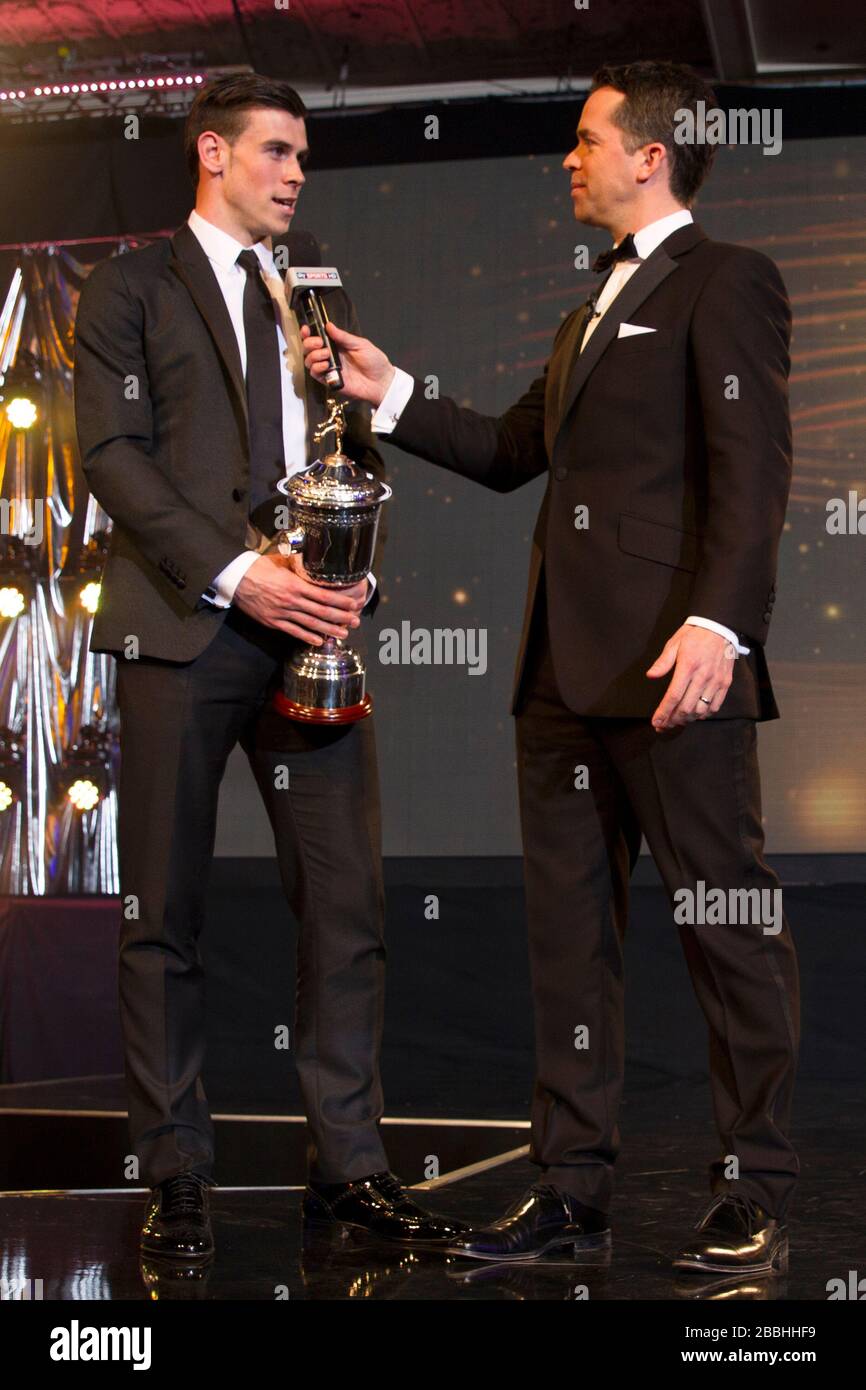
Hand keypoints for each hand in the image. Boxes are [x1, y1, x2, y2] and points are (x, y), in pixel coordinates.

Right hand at [233, 553, 366, 642]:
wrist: (236, 578)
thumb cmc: (259, 567)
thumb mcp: (282, 563)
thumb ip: (298, 568)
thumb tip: (313, 564)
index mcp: (295, 584)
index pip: (323, 595)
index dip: (340, 601)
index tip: (353, 604)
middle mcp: (291, 600)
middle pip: (321, 611)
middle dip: (341, 618)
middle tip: (355, 622)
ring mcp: (282, 613)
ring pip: (310, 623)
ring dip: (328, 630)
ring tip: (343, 634)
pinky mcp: (273, 621)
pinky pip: (293, 631)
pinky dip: (307, 637)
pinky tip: (318, 641)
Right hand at [300, 321, 395, 406]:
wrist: (381, 381)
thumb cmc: (375, 362)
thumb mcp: (360, 344)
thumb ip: (343, 337)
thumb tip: (329, 326)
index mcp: (337, 345)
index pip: (318, 337)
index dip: (309, 333)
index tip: (306, 329)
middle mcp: (331, 356)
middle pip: (309, 349)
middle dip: (310, 343)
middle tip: (319, 342)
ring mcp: (330, 368)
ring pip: (310, 361)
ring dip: (314, 355)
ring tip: (326, 355)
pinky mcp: (330, 380)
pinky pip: (315, 374)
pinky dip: (317, 368)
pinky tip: (326, 365)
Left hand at [646, 623, 736, 728]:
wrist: (719, 626)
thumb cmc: (694, 635)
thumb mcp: (674, 643)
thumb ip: (663, 662)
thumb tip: (651, 676)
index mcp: (687, 666)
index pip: (673, 696)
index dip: (663, 712)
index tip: (656, 722)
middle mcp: (703, 676)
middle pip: (686, 708)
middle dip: (673, 720)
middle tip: (664, 725)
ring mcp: (716, 681)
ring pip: (700, 710)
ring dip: (687, 720)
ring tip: (677, 721)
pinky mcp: (725, 683)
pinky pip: (715, 706)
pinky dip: (704, 714)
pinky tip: (694, 714)